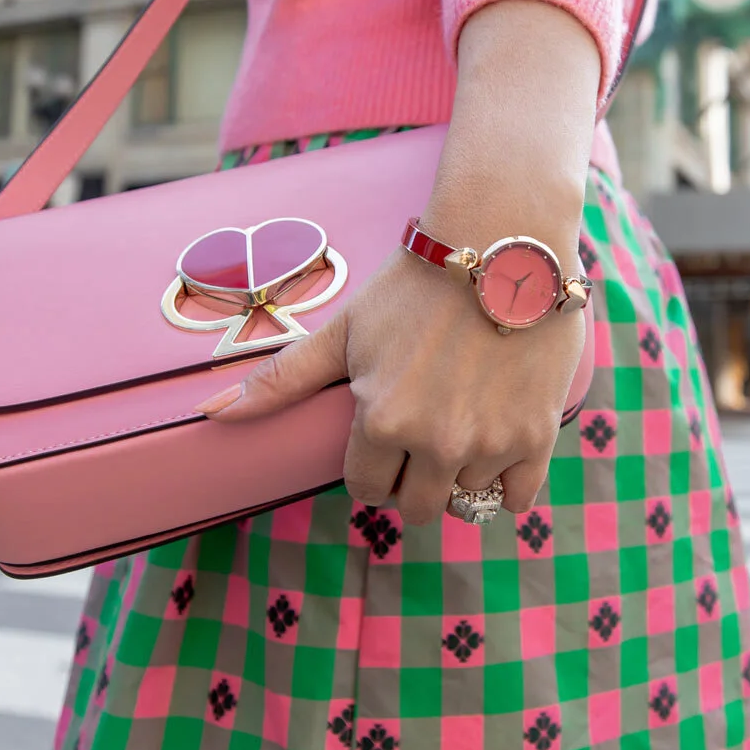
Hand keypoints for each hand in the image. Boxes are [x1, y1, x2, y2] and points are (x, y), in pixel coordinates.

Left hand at [198, 249, 586, 525]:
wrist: (504, 242)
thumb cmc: (417, 283)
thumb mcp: (346, 331)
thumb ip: (283, 380)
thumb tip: (211, 415)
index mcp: (383, 420)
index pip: (365, 489)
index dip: (371, 469)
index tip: (383, 442)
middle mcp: (436, 442)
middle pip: (415, 507)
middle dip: (412, 481)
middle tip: (421, 440)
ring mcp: (491, 442)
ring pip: (466, 498)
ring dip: (460, 474)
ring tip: (463, 422)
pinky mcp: (538, 435)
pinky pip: (516, 498)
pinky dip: (506, 483)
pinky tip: (498, 446)